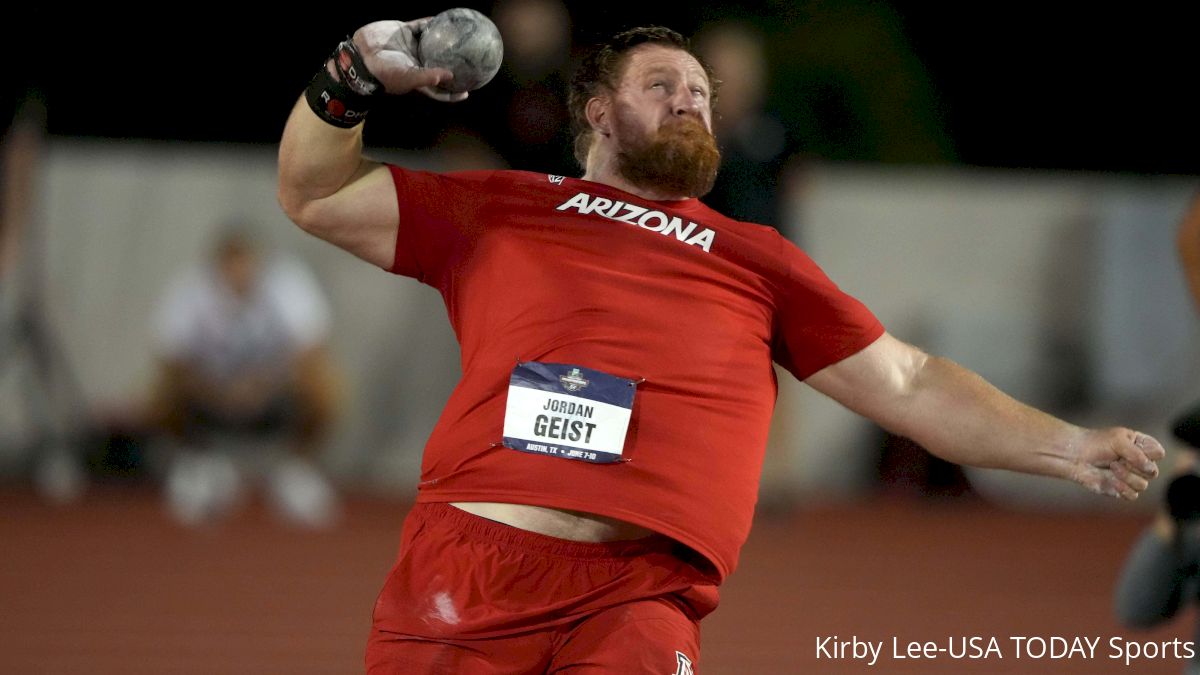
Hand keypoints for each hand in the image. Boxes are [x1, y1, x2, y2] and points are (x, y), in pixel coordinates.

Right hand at [352, 20, 467, 101]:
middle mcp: (417, 62)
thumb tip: (450, 76)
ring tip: (461, 33)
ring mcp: (411, 46)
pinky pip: (421, 26)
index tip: (468, 91)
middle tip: (471, 60)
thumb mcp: (407, 78)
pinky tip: (444, 18)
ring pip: (433, 43)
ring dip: (444, 39)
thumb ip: (428, 77)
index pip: (439, 89)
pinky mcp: (404, 31)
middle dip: (453, 63)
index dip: (453, 92)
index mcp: (419, 78)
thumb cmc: (384, 73)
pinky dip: (431, 22)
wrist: (361, 54)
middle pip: (439, 63)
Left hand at [1069, 427, 1164, 500]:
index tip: (1131, 446)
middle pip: (1153, 472)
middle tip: (1118, 459)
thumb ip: (1137, 454)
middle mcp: (1140, 463)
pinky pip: (1132, 496)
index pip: (1159, 453)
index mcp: (1142, 447)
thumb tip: (1151, 470)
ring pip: (1143, 485)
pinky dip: (1123, 489)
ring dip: (1127, 477)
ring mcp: (1131, 477)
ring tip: (1112, 467)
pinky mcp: (1121, 489)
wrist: (1075, 455)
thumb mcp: (1118, 440)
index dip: (1148, 453)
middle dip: (1135, 466)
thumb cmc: (1096, 443)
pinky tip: (1112, 481)